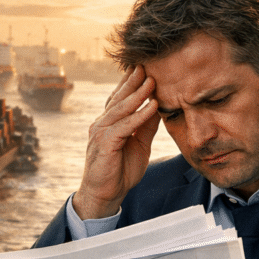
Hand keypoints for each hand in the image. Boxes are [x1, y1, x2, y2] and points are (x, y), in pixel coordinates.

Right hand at [72, 65, 159, 218]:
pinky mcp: (105, 144)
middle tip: (146, 63)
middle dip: (133, 80)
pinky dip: (139, 115)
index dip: (131, 82)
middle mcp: (102, 123)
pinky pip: (124, 126)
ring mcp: (101, 132)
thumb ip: (146, 126)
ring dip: (137, 94)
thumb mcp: (139, 144)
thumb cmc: (120, 170)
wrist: (105, 195)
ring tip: (151, 80)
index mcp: (109, 122)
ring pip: (121, 108)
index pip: (120, 97)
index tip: (145, 66)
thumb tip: (158, 107)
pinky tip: (151, 106)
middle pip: (119, 97)